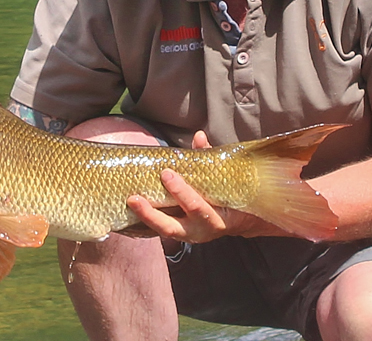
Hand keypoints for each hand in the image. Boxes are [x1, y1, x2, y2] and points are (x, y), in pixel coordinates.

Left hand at [126, 131, 276, 242]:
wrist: (239, 220)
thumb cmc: (228, 195)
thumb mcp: (223, 180)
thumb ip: (209, 159)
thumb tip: (199, 137)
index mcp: (215, 218)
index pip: (197, 207)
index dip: (181, 192)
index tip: (167, 174)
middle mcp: (200, 230)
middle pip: (175, 226)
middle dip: (154, 212)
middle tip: (138, 196)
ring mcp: (187, 235)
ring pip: (164, 230)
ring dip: (146, 216)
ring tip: (132, 200)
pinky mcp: (177, 235)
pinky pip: (159, 230)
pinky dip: (146, 220)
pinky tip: (132, 208)